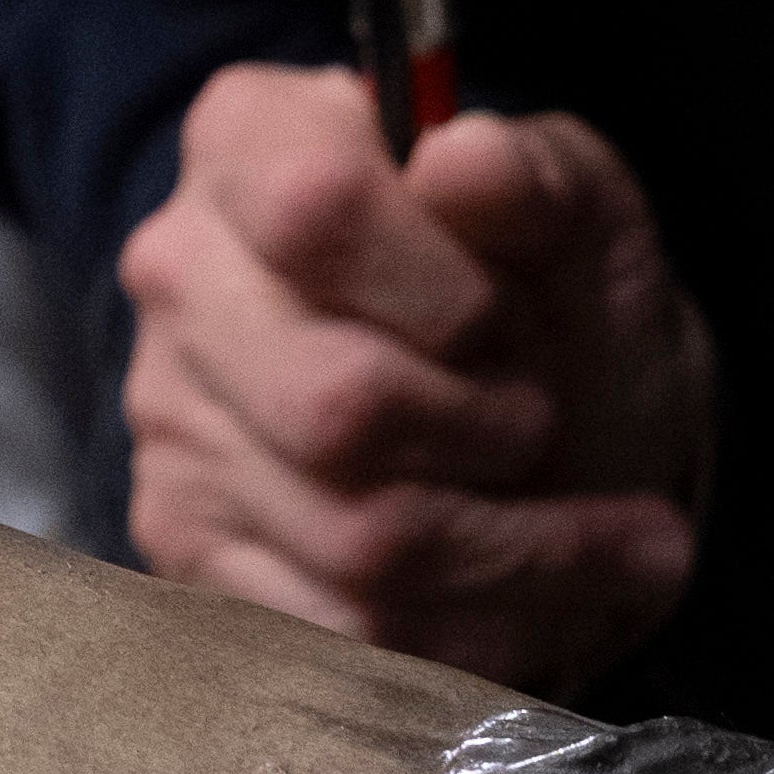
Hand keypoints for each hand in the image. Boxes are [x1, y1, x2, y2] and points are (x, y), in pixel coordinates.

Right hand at [126, 65, 714, 695]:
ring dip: (519, 550)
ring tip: (598, 529)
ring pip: (358, 537)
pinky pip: (344, 632)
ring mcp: (175, 421)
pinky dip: (480, 627)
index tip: (511, 319)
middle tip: (549, 422)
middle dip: (497, 434)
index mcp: (259, 141)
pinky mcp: (193, 549)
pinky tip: (538, 592)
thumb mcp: (591, 227)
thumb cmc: (563, 309)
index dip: (447, 288)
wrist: (567, 434)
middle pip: (340, 405)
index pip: (317, 208)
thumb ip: (544, 181)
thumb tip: (467, 159)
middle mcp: (184, 274)